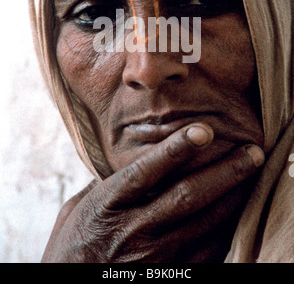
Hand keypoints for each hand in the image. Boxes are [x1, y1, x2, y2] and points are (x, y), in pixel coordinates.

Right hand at [41, 123, 263, 262]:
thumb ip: (102, 182)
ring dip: (233, 196)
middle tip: (251, 151)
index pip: (146, 171)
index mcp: (108, 206)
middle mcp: (133, 231)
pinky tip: (238, 209)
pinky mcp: (168, 276)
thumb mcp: (76, 209)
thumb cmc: (72, 247)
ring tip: (251, 173)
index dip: (176, 148)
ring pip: (204, 223)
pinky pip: (207, 252)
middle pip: (187, 195)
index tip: (204, 129)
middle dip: (224, 171)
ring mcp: (153, 257)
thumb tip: (126, 156)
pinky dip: (226, 228)